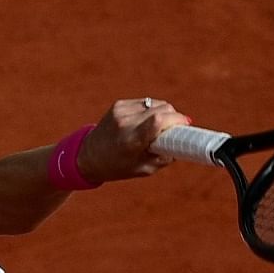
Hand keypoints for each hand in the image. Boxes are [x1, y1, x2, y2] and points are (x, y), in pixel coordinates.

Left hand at [76, 98, 192, 183]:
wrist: (88, 156)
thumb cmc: (117, 167)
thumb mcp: (144, 169)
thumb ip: (164, 157)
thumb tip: (183, 145)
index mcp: (130, 141)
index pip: (158, 120)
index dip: (177, 120)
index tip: (186, 126)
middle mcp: (125, 122)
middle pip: (162, 108)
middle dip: (174, 117)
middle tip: (176, 130)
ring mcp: (120, 111)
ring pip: (155, 103)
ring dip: (163, 113)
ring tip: (160, 128)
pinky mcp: (119, 104)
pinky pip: (145, 103)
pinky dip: (151, 110)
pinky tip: (146, 122)